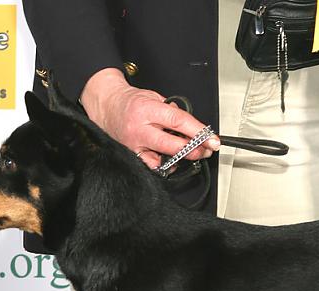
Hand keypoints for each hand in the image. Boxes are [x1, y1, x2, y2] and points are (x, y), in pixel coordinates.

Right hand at [80, 68, 219, 168]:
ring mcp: (134, 145)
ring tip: (191, 154)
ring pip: (163, 160)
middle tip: (206, 150)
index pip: (179, 122)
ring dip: (181, 159)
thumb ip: (173, 111)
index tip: (212, 139)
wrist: (106, 106)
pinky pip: (152, 166)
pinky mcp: (131, 156)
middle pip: (173, 145)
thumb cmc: (130, 101)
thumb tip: (193, 127)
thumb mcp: (154, 96)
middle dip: (194, 150)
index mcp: (147, 110)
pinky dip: (165, 165)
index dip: (199, 132)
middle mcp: (139, 129)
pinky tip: (172, 160)